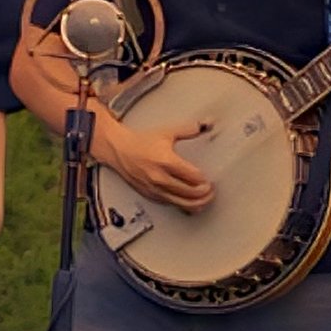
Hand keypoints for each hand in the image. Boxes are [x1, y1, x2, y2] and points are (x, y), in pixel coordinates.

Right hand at [96, 113, 214, 211]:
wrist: (119, 150)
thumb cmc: (140, 142)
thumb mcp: (167, 133)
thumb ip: (188, 130)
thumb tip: (205, 124)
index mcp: (166, 161)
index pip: (193, 177)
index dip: (205, 180)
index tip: (210, 179)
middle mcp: (160, 177)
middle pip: (190, 192)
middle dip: (204, 193)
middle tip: (211, 190)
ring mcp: (155, 188)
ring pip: (182, 202)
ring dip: (197, 203)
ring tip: (205, 199)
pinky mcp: (151, 195)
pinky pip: (171, 204)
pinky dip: (183, 205)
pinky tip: (191, 203)